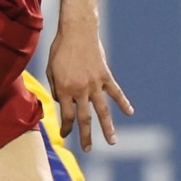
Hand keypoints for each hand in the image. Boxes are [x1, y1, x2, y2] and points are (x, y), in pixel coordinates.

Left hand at [46, 25, 133, 151]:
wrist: (77, 31)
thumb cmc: (60, 49)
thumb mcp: (51, 69)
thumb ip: (55, 88)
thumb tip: (60, 101)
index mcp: (64, 89)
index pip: (66, 115)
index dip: (66, 127)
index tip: (65, 134)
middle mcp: (80, 90)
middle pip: (85, 118)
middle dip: (85, 136)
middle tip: (88, 149)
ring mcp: (95, 84)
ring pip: (102, 110)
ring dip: (107, 128)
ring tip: (112, 142)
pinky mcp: (105, 76)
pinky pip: (116, 92)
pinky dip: (124, 103)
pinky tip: (130, 113)